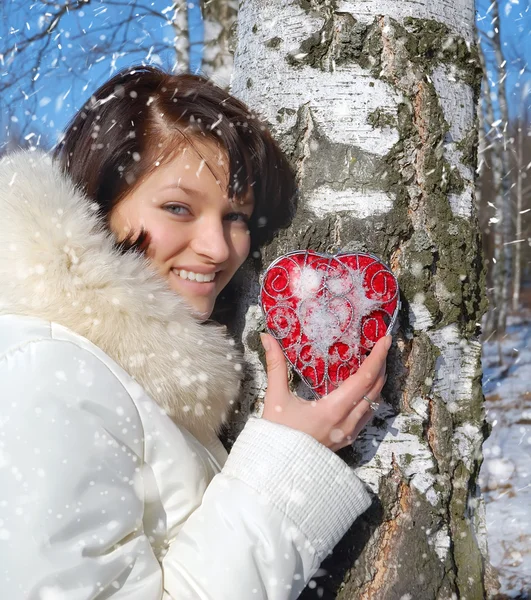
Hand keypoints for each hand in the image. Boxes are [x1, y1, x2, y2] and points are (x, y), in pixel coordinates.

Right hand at [259, 333, 390, 451]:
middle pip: (375, 389)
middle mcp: (347, 422)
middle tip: (381, 346)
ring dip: (377, 382)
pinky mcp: (346, 439)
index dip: (377, 357)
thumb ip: (275, 365)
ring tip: (374, 364)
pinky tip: (363, 390)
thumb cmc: (276, 434)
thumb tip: (267, 337)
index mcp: (333, 409)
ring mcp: (349, 433)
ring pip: (374, 403)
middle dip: (381, 365)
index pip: (364, 379)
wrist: (276, 469)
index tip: (385, 340)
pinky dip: (370, 397)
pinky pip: (367, 415)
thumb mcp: (275, 397)